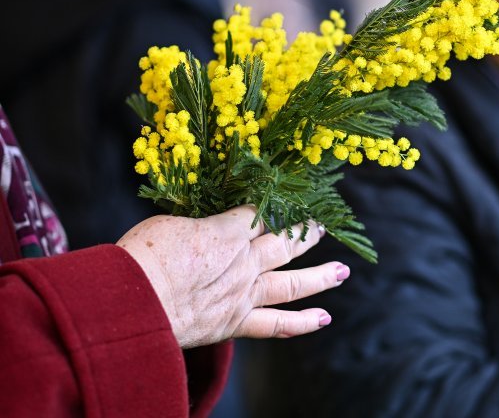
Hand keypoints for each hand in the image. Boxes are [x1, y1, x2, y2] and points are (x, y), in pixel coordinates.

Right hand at [116, 206, 347, 348]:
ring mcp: (244, 294)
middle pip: (285, 242)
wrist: (133, 304)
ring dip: (320, 276)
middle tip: (323, 224)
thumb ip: (196, 222)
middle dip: (306, 232)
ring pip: (291, 282)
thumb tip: (204, 219)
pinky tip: (323, 318)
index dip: (273, 204)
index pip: (259, 213)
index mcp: (227, 232)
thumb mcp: (169, 224)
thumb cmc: (142, 258)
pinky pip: (276, 324)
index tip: (286, 196)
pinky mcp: (235, 322)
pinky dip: (302, 323)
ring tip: (342, 272)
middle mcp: (244, 261)